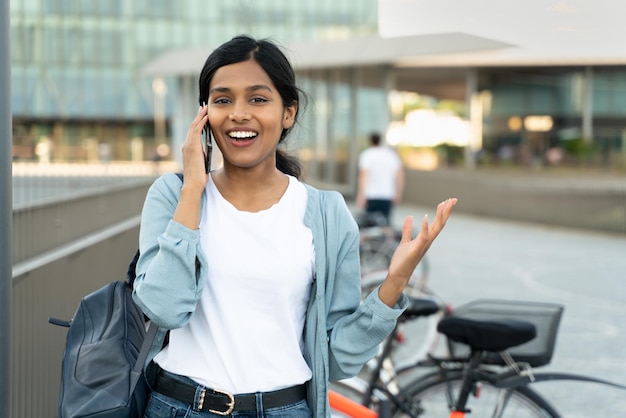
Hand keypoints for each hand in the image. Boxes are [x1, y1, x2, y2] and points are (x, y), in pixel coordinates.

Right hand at [172, 106, 209, 229]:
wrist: (193, 184)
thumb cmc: (198, 177)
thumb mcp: (202, 163)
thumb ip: (203, 156)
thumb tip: (207, 152)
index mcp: (189, 149)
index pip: (193, 132)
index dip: (198, 123)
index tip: (203, 116)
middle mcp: (186, 145)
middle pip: (192, 127)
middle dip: (198, 116)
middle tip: (203, 107)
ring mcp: (188, 146)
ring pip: (194, 126)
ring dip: (200, 116)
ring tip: (205, 108)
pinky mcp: (192, 147)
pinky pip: (196, 131)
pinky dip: (201, 123)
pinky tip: (206, 117)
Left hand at [378, 198, 457, 306]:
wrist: (397, 274)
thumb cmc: (402, 260)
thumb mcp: (404, 241)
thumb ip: (407, 230)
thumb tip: (409, 216)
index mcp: (425, 238)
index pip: (436, 223)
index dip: (442, 212)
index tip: (447, 201)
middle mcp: (427, 241)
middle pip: (440, 224)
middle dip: (446, 211)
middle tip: (453, 199)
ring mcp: (423, 245)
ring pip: (435, 229)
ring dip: (440, 217)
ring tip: (443, 204)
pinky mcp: (416, 249)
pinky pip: (422, 237)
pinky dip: (424, 227)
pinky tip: (425, 217)